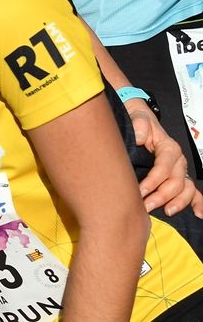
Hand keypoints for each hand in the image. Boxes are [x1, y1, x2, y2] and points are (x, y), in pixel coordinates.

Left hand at [129, 100, 202, 216]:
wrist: (141, 121)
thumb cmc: (139, 123)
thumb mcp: (138, 120)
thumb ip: (139, 127)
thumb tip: (140, 138)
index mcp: (170, 148)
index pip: (164, 168)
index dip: (153, 181)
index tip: (140, 191)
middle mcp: (179, 161)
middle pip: (175, 182)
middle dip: (161, 196)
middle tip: (146, 206)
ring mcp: (182, 170)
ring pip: (186, 189)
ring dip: (177, 203)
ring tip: (166, 212)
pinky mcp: (181, 177)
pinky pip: (193, 192)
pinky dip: (197, 203)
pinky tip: (198, 214)